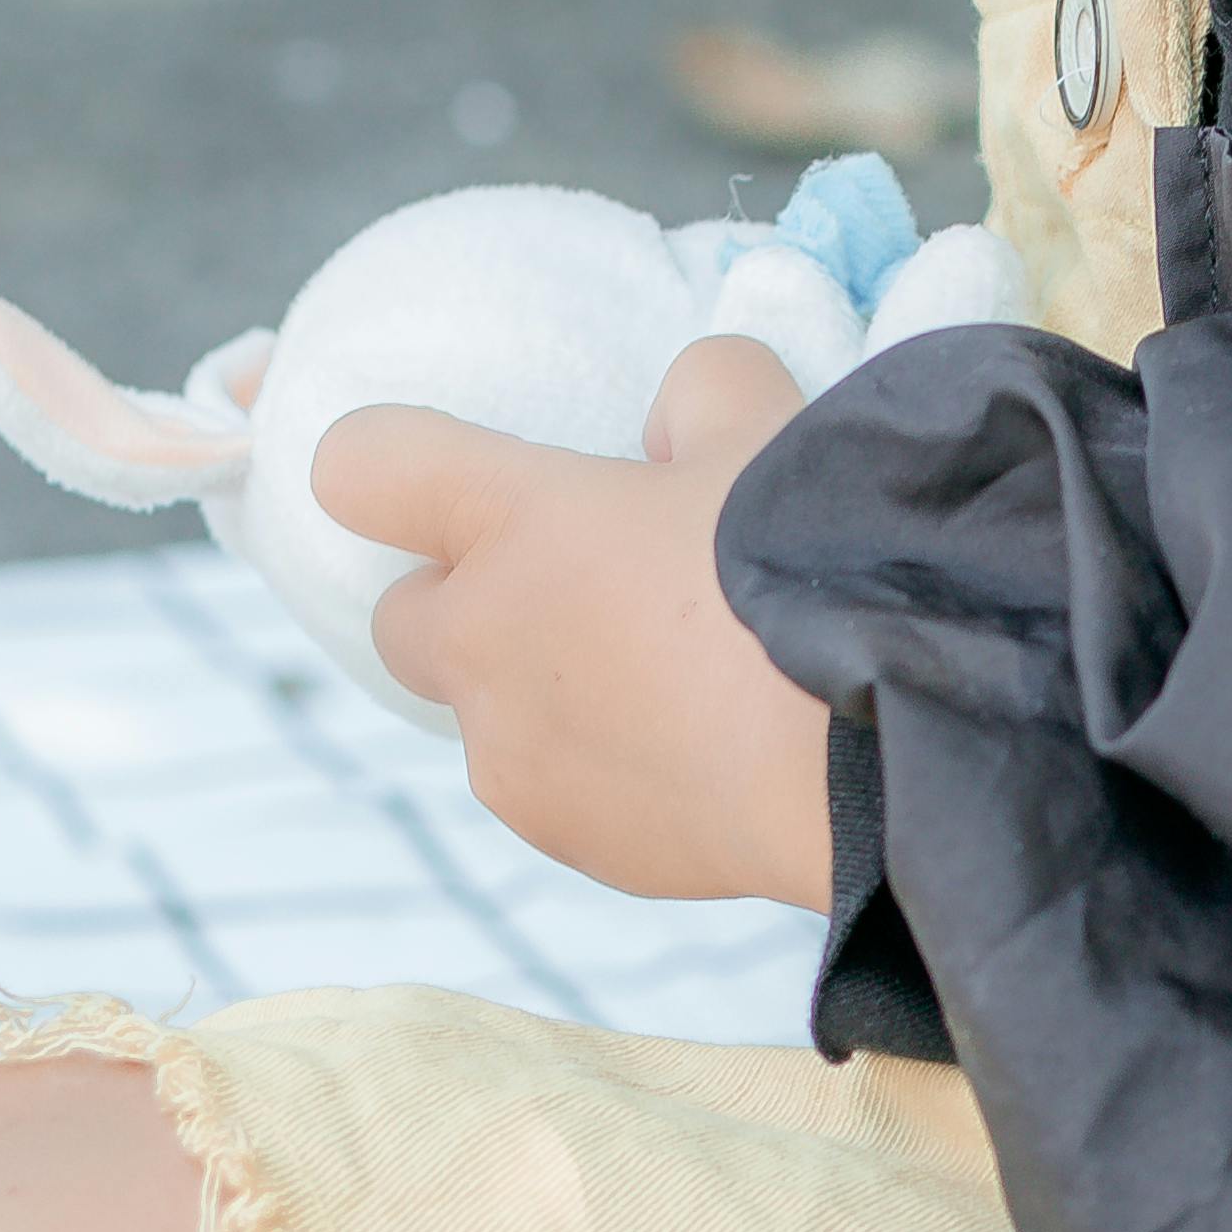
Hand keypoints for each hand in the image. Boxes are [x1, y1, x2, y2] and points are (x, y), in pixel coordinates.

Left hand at [316, 337, 836, 908]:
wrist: (872, 753)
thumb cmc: (810, 568)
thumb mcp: (765, 424)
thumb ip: (699, 391)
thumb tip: (675, 423)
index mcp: (512, 522)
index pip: (359, 466)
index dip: (384, 460)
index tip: (447, 471)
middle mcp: (481, 644)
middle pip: (398, 615)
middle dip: (462, 597)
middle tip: (574, 582)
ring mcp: (514, 757)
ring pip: (486, 713)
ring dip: (540, 688)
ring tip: (670, 678)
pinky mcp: (569, 840)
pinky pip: (555, 788)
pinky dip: (602, 766)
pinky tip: (702, 750)